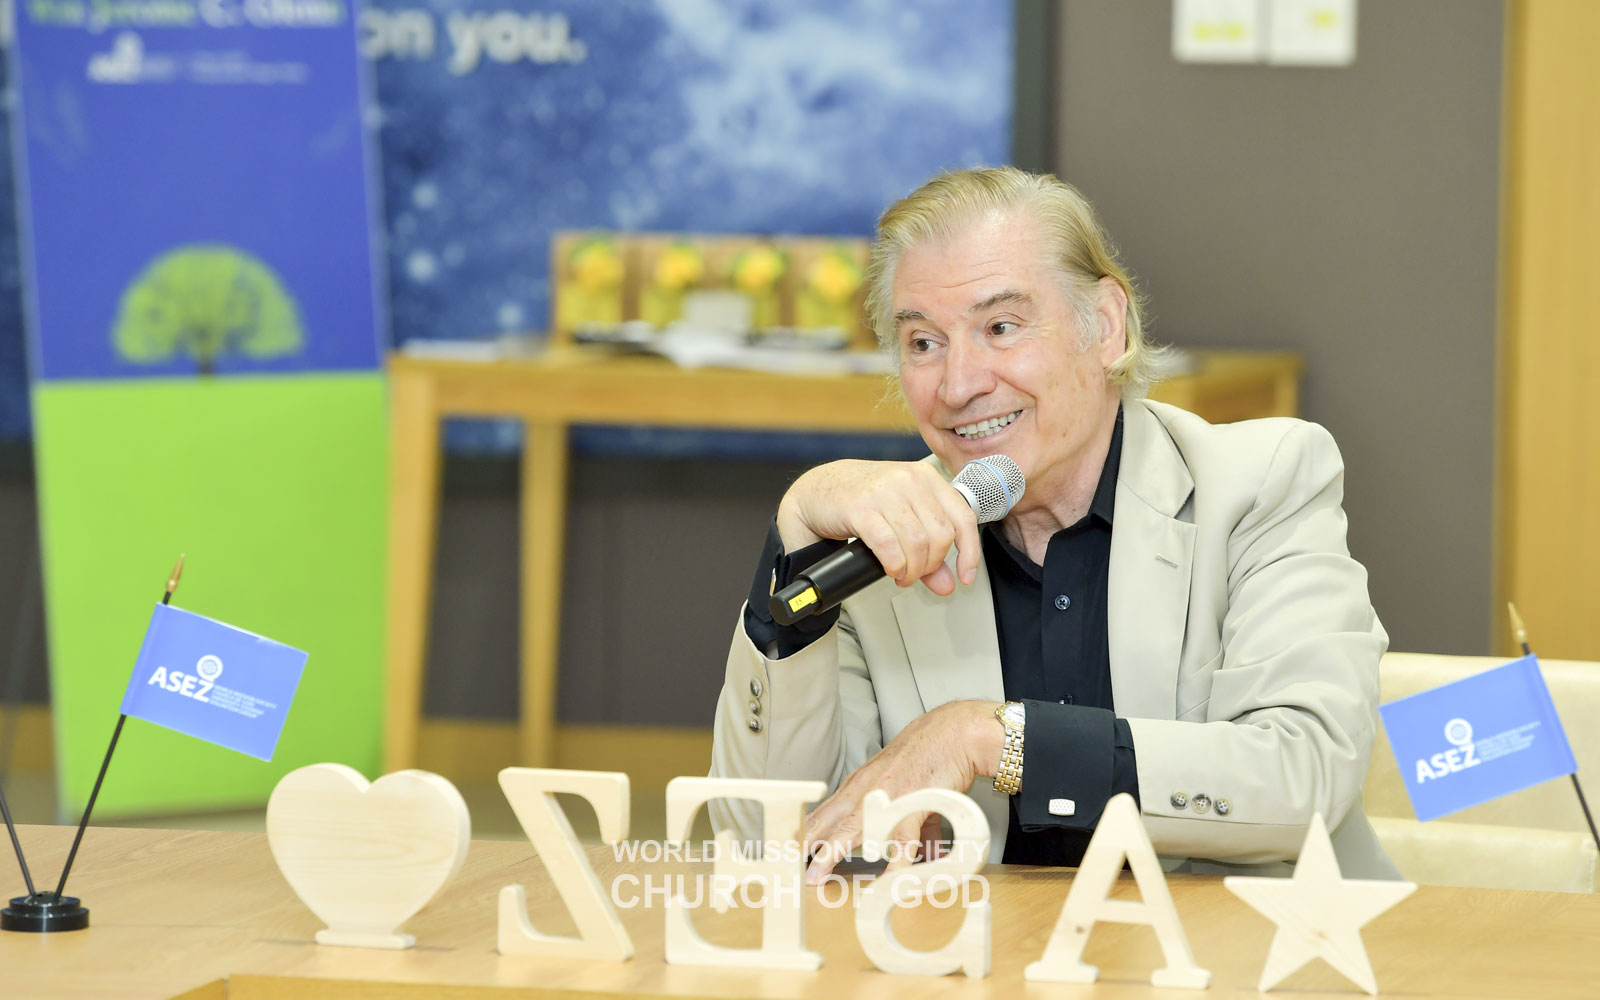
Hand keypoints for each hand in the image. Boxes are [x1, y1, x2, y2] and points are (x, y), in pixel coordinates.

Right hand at [776, 459, 981, 595]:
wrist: (816, 491)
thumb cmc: (860, 501)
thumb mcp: (901, 520)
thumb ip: (927, 551)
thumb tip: (947, 583)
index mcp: (925, 477)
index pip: (963, 517)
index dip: (970, 552)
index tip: (966, 575)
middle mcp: (908, 480)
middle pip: (940, 536)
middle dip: (930, 564)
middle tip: (916, 573)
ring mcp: (885, 491)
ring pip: (917, 543)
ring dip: (912, 569)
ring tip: (901, 574)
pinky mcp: (861, 507)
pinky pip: (889, 546)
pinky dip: (894, 566)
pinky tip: (890, 569)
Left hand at [802, 700, 1002, 881]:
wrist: (952, 732)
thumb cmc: (928, 757)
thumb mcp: (907, 791)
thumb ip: (907, 827)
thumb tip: (914, 857)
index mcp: (860, 786)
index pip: (824, 812)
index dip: (804, 832)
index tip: (786, 850)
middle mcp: (866, 792)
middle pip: (827, 820)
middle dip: (804, 844)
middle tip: (785, 866)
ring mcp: (885, 798)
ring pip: (852, 829)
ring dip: (832, 853)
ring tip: (816, 876)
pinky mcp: (911, 804)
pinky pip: (901, 840)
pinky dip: (894, 863)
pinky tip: (887, 882)